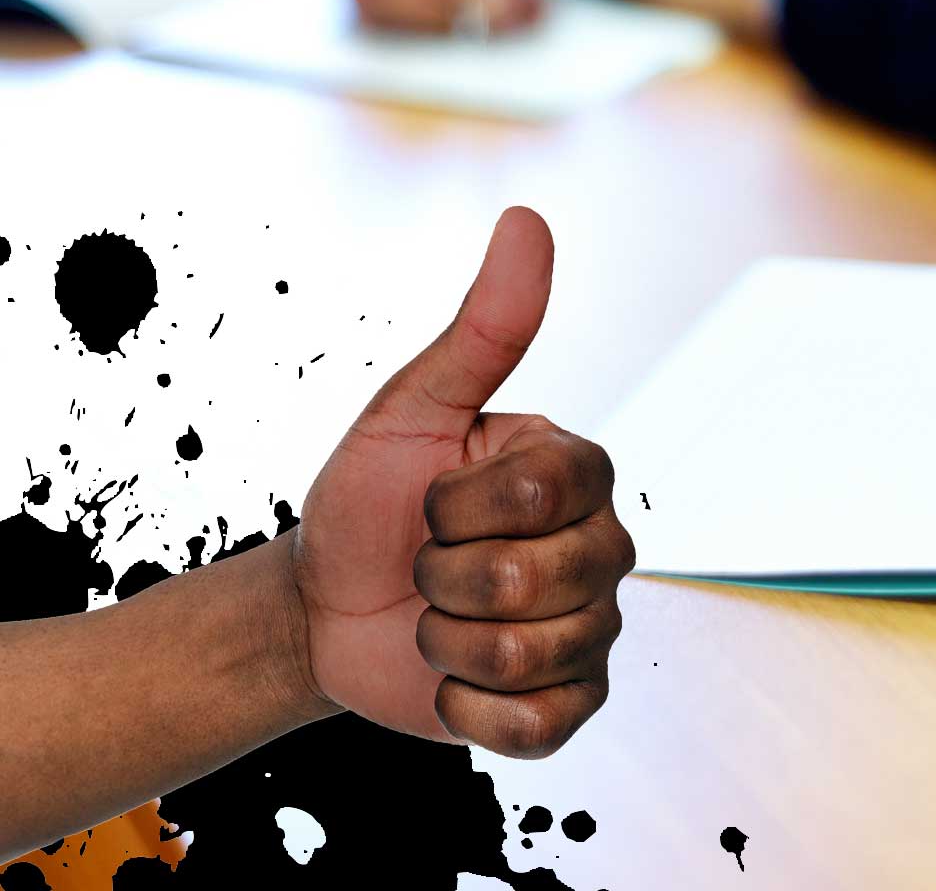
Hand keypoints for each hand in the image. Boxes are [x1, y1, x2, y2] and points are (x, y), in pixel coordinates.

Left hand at [291, 207, 634, 756]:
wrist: (322, 611)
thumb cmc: (367, 500)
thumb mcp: (411, 409)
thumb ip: (485, 328)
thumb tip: (529, 220)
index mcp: (578, 472)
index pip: (543, 495)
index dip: (459, 507)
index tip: (430, 501)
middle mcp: (604, 549)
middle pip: (536, 582)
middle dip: (442, 581)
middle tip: (426, 566)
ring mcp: (593, 630)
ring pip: (530, 654)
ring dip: (446, 643)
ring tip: (435, 619)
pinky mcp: (570, 704)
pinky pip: (538, 725)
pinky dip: (470, 708)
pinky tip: (455, 677)